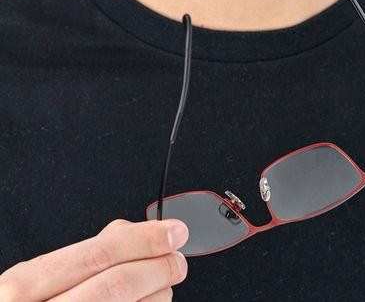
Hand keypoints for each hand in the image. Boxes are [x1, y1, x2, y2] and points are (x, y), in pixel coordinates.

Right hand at [0, 217, 188, 299]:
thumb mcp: (33, 281)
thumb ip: (82, 255)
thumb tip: (137, 232)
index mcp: (25, 287)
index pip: (98, 254)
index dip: (144, 239)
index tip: (173, 232)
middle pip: (118, 284)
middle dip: (158, 267)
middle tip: (177, 259)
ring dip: (158, 294)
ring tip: (163, 284)